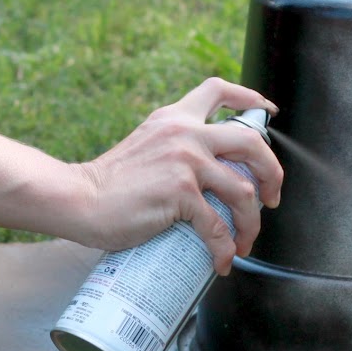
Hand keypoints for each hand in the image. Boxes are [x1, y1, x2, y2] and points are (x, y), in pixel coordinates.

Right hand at [69, 77, 283, 273]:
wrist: (79, 199)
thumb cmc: (110, 183)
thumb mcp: (148, 145)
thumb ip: (175, 147)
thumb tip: (209, 172)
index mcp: (175, 118)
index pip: (219, 90)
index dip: (251, 98)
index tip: (269, 111)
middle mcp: (184, 133)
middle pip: (251, 143)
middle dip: (272, 173)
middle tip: (271, 197)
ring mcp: (185, 162)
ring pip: (243, 191)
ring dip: (251, 223)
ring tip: (244, 241)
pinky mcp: (180, 193)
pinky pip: (217, 226)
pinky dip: (225, 248)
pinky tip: (222, 260)